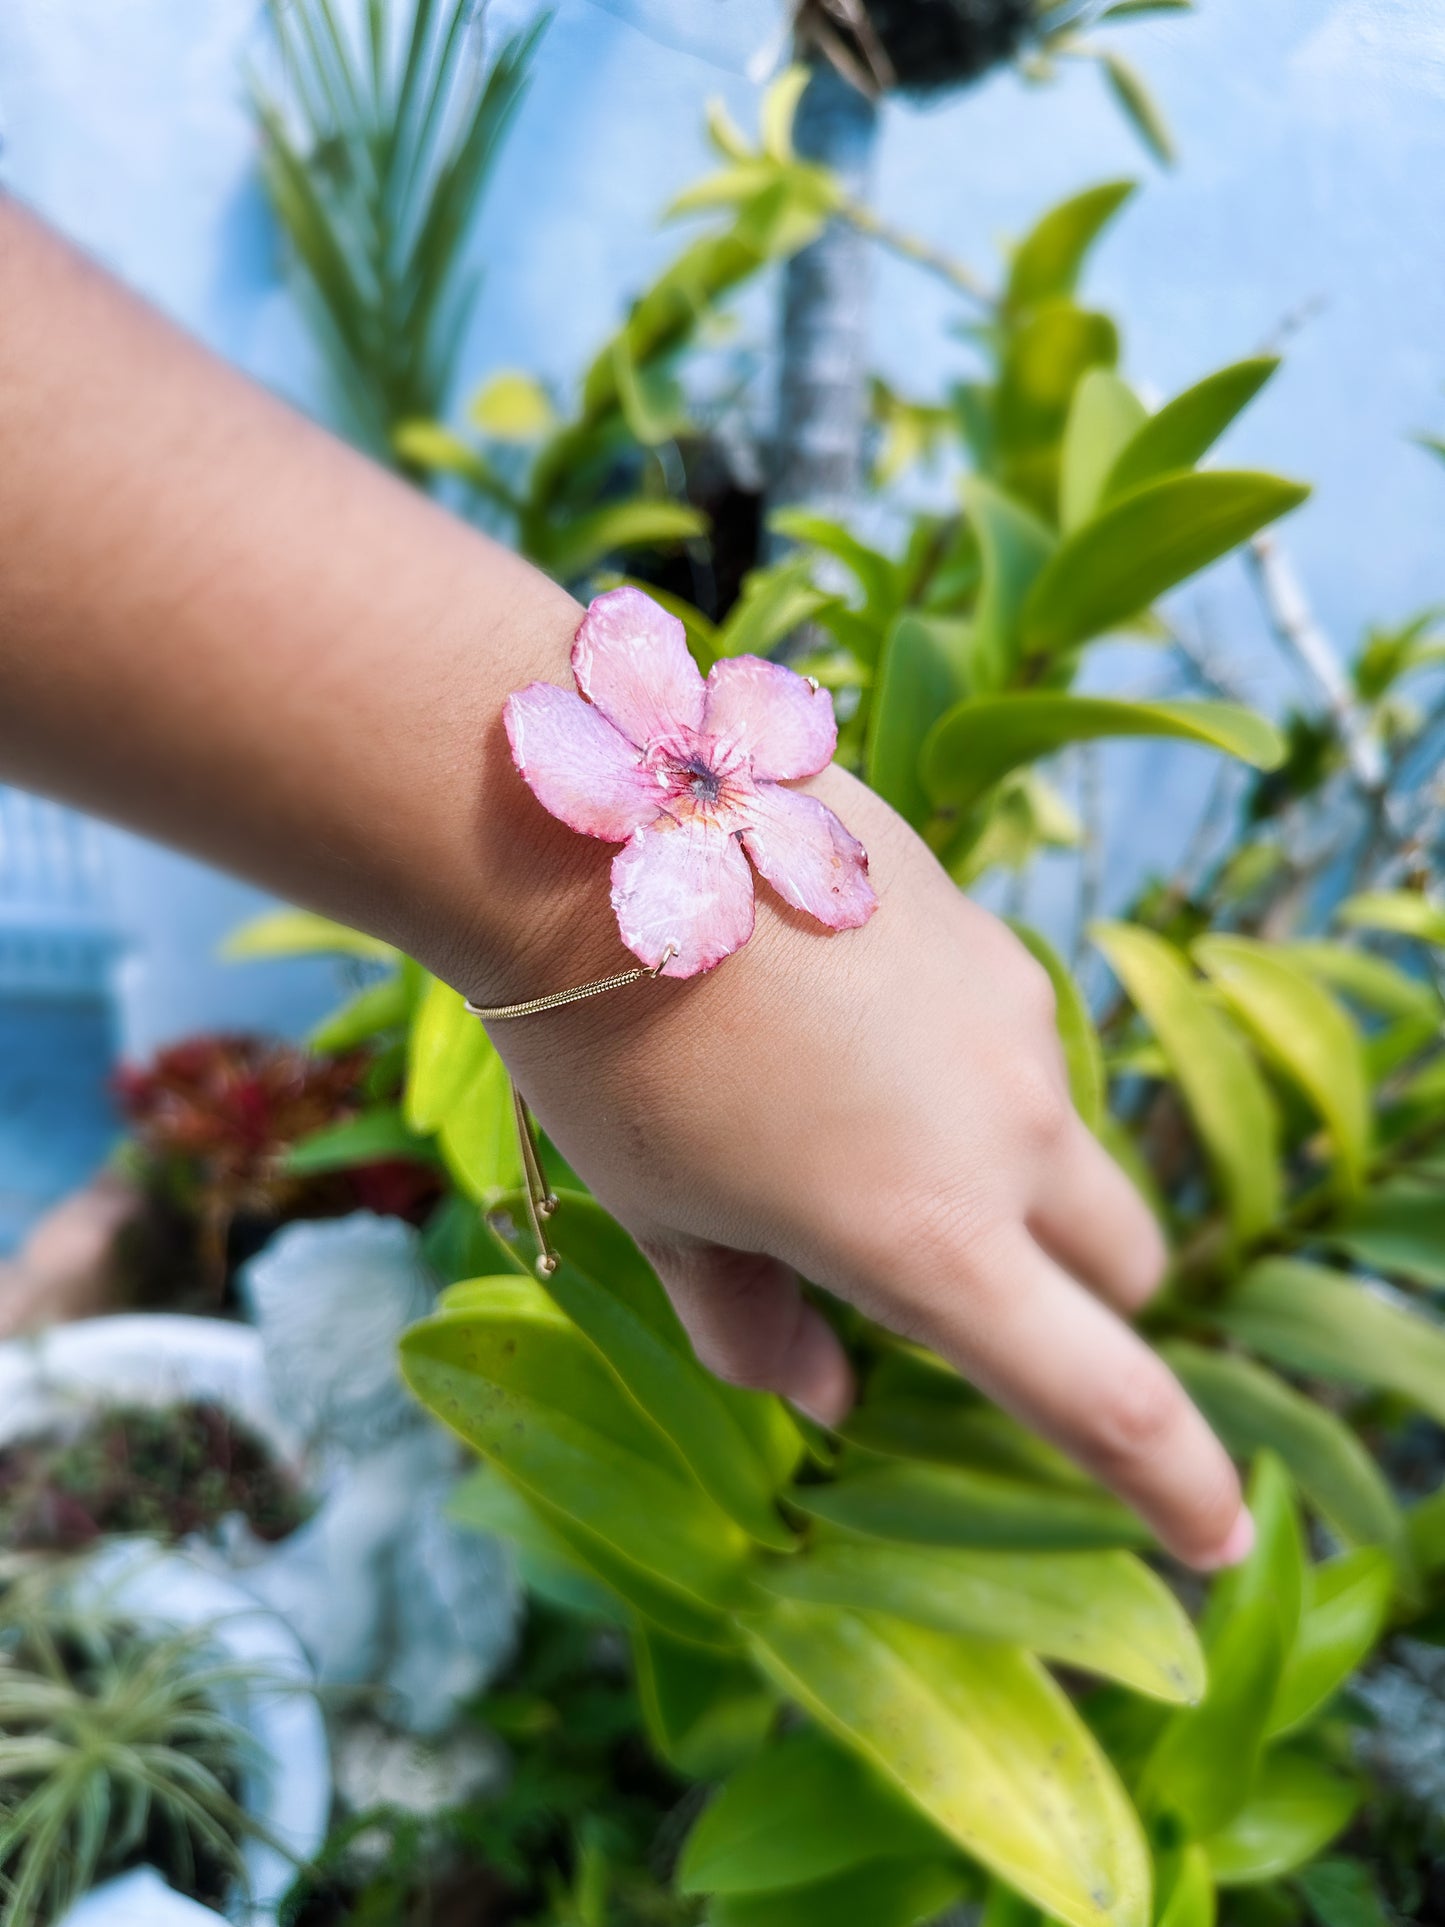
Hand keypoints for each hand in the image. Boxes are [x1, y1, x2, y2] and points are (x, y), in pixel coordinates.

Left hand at [484, 764, 1252, 1571]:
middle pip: (1121, 1259)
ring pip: (1056, 1134)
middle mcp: (1006, 1126)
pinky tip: (835, 1021)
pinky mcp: (983, 927)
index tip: (1217, 1542)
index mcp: (932, 1236)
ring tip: (836, 1119)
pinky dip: (954, 1068)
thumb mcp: (665, 1216)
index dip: (1178, 1485)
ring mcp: (1008, 1013)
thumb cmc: (609, 1054)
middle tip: (960, 1290)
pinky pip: (1003, 1035)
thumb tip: (825, 1393)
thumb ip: (754, 1325)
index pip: (1105, 1396)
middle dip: (1077, 1304)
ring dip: (997, 1169)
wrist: (599, 829)